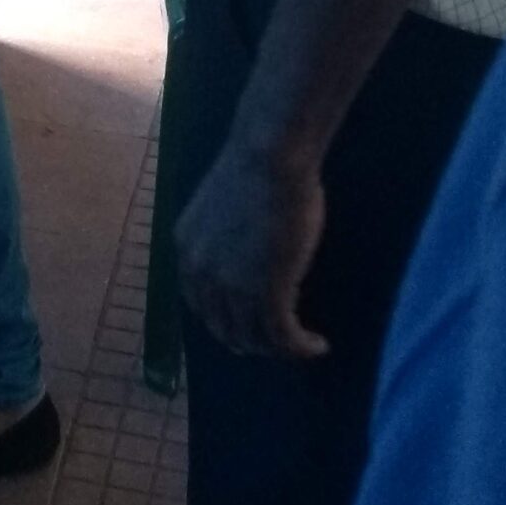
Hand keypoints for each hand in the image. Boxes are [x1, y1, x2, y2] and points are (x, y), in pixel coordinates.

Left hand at [175, 139, 328, 360]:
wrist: (270, 157)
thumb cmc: (255, 167)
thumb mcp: (222, 206)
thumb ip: (224, 236)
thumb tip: (245, 254)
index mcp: (187, 249)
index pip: (200, 303)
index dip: (225, 319)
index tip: (249, 323)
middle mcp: (201, 273)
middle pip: (224, 327)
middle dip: (251, 339)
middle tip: (278, 339)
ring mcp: (231, 287)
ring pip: (254, 338)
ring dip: (280, 348)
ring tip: (302, 343)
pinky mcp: (267, 294)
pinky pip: (283, 337)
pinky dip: (301, 347)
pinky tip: (318, 345)